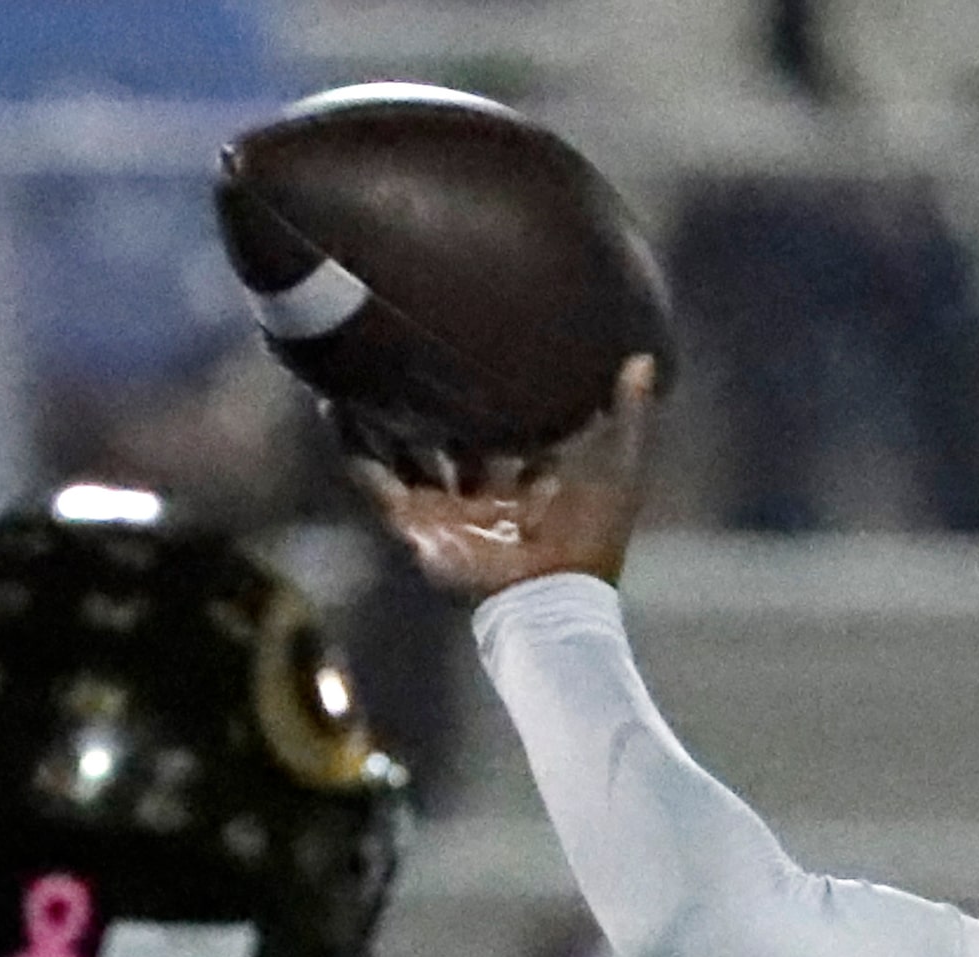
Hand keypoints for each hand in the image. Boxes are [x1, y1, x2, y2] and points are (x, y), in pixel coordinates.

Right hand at [348, 353, 658, 597]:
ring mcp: (447, 509)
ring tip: (361, 360)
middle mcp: (485, 493)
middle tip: (413, 339)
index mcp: (531, 479)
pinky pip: (375, 479)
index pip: (508, 422)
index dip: (496, 385)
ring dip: (385, 411)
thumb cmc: (589, 535)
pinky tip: (333, 403)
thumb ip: (629, 416)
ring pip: (406, 450)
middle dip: (436, 394)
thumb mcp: (618, 467)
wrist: (549, 596)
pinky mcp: (415, 523)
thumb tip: (645, 359)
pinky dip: (353, 444)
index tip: (480, 338)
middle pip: (452, 434)